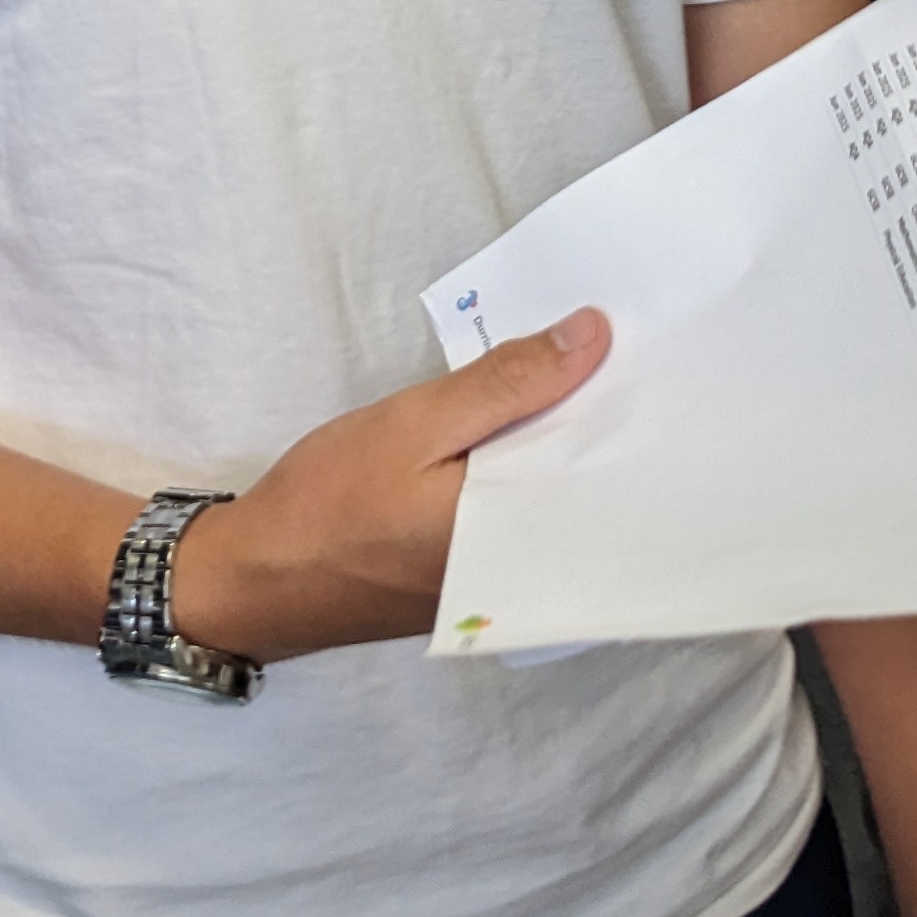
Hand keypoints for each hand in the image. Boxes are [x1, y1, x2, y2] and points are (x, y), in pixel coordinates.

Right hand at [169, 313, 608, 662]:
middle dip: (612, 426)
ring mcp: (502, 581)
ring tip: (601, 376)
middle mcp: (527, 571)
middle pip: (592, 491)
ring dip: (573, 447)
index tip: (663, 354)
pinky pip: (527, 517)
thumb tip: (594, 335)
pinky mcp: (476, 579)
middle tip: (642, 351)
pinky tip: (538, 427)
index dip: (639, 413)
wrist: (253, 580)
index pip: (611, 476)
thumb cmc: (330, 500)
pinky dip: (535, 472)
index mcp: (522, 537)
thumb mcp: (416, 423)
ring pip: (560, 503)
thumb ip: (506, 384)